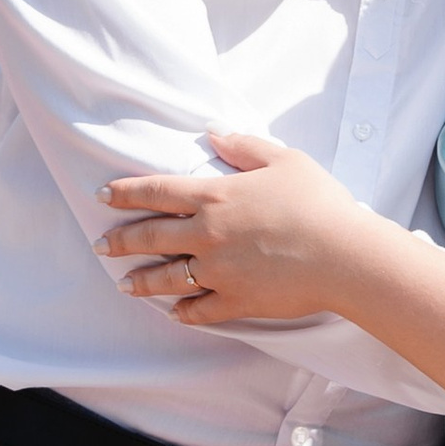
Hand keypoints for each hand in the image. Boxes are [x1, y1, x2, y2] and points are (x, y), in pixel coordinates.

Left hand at [98, 131, 366, 322]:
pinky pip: (200, 310)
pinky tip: (175, 312)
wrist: (343, 256)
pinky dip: (184, 311)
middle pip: (151, 237)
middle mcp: (208, 235)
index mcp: (216, 197)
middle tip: (101, 245)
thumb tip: (213, 132)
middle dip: (121, 241)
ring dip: (142, 281)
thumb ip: (243, 146)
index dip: (126, 193)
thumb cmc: (317, 202)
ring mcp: (219, 272)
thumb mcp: (283, 159)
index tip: (102, 195)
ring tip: (125, 284)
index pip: (158, 192)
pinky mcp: (236, 301)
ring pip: (167, 279)